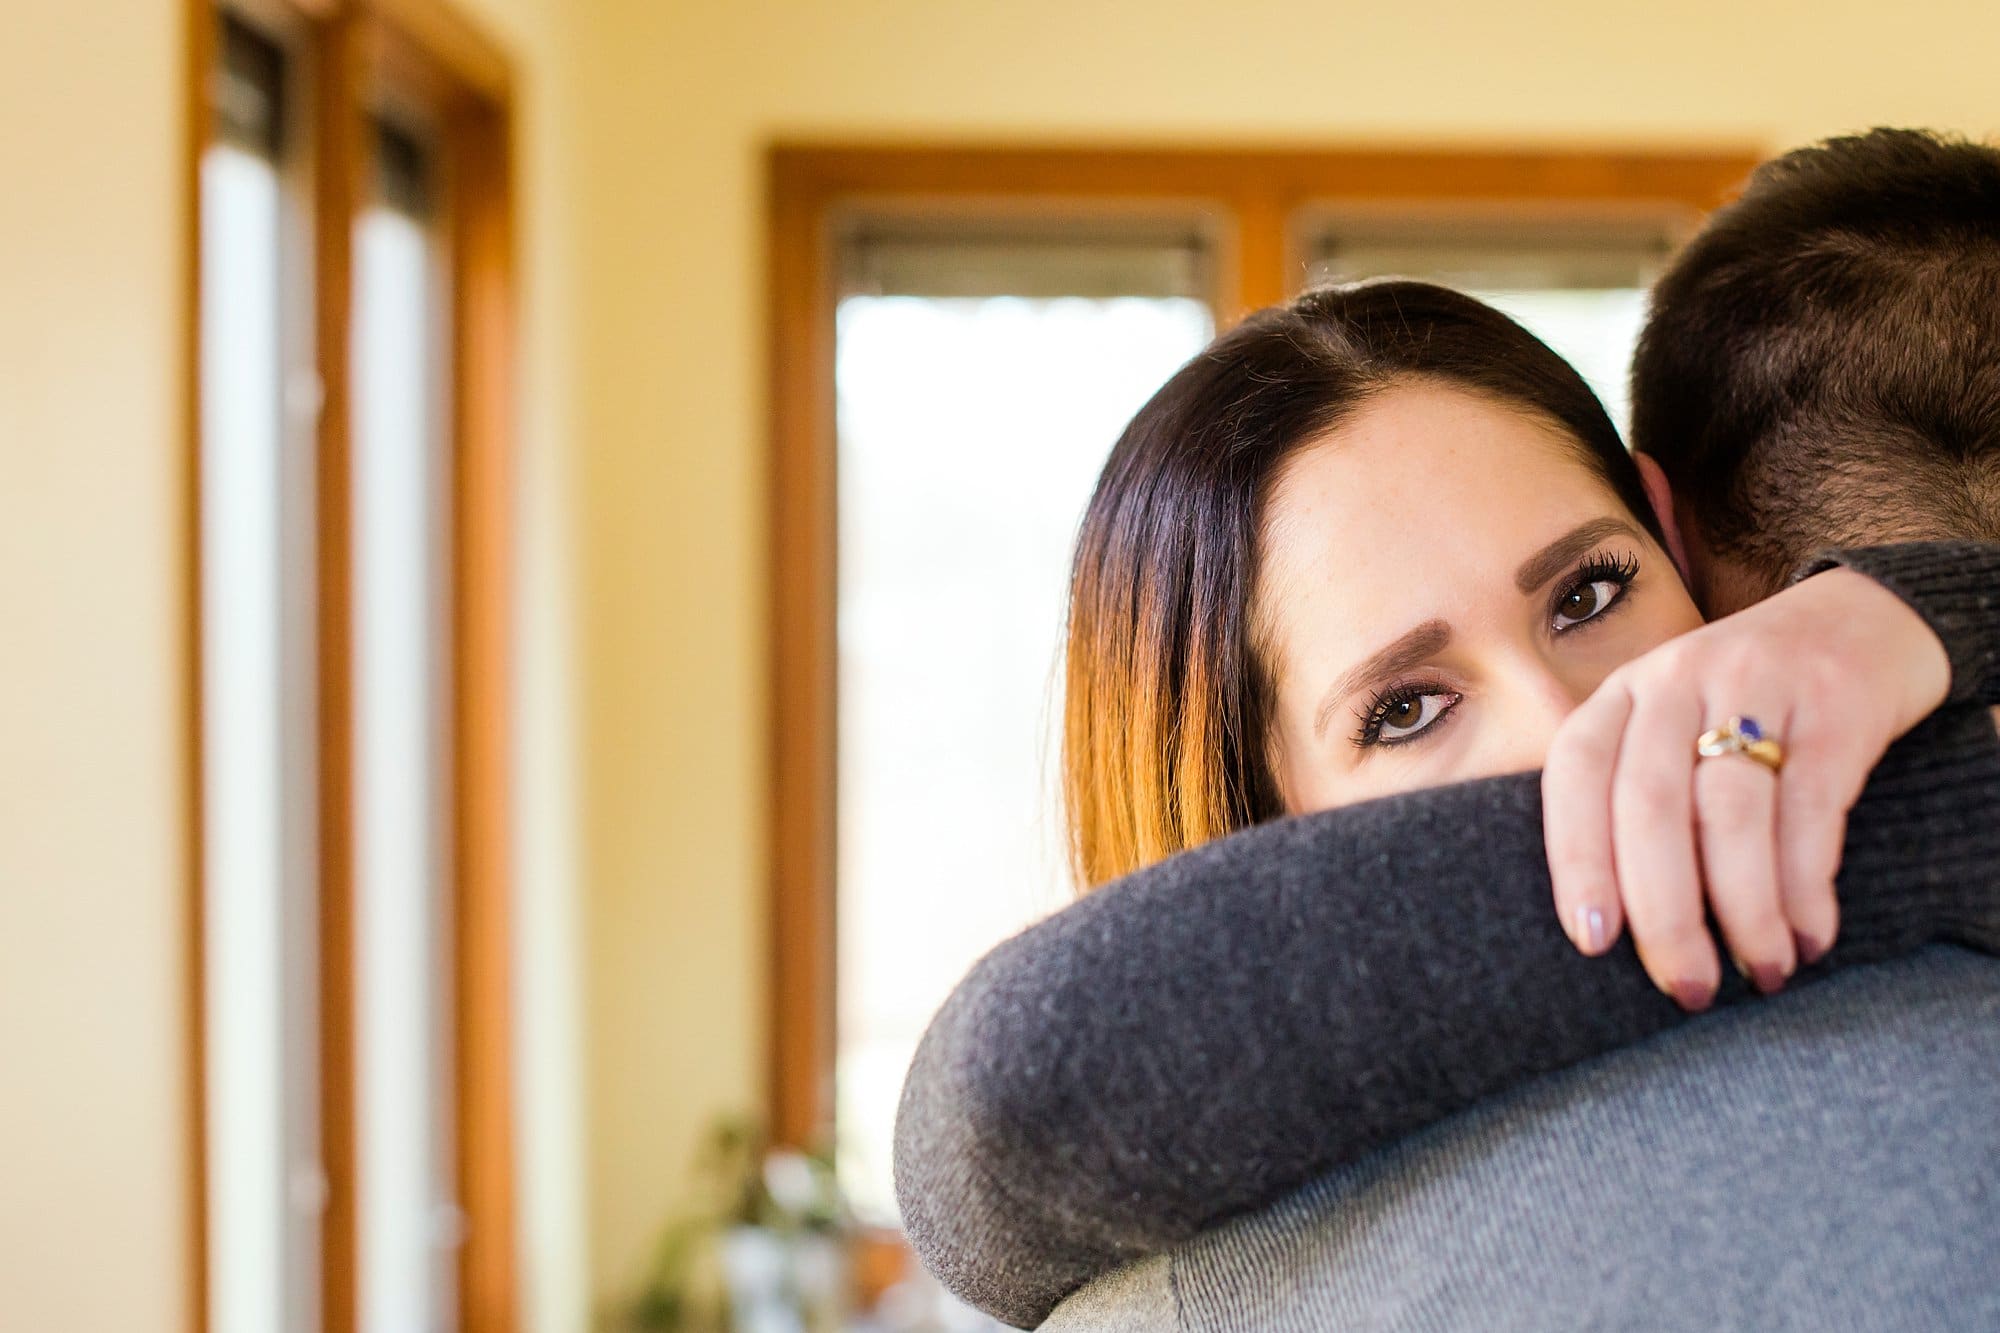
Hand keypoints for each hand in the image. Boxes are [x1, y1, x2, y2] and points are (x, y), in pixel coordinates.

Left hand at [1542, 568, 1951, 1009]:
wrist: (1863, 619)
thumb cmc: (1743, 705)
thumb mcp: (1671, 726)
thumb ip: (1633, 798)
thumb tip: (1610, 929)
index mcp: (1622, 693)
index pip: (1575, 774)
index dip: (1576, 859)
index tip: (1593, 941)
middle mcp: (1678, 678)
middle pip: (1651, 804)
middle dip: (1665, 910)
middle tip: (1686, 987)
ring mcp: (1757, 683)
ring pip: (1731, 811)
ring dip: (1745, 908)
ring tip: (1762, 972)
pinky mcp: (1835, 704)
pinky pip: (1811, 805)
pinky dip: (1806, 881)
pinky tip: (1809, 934)